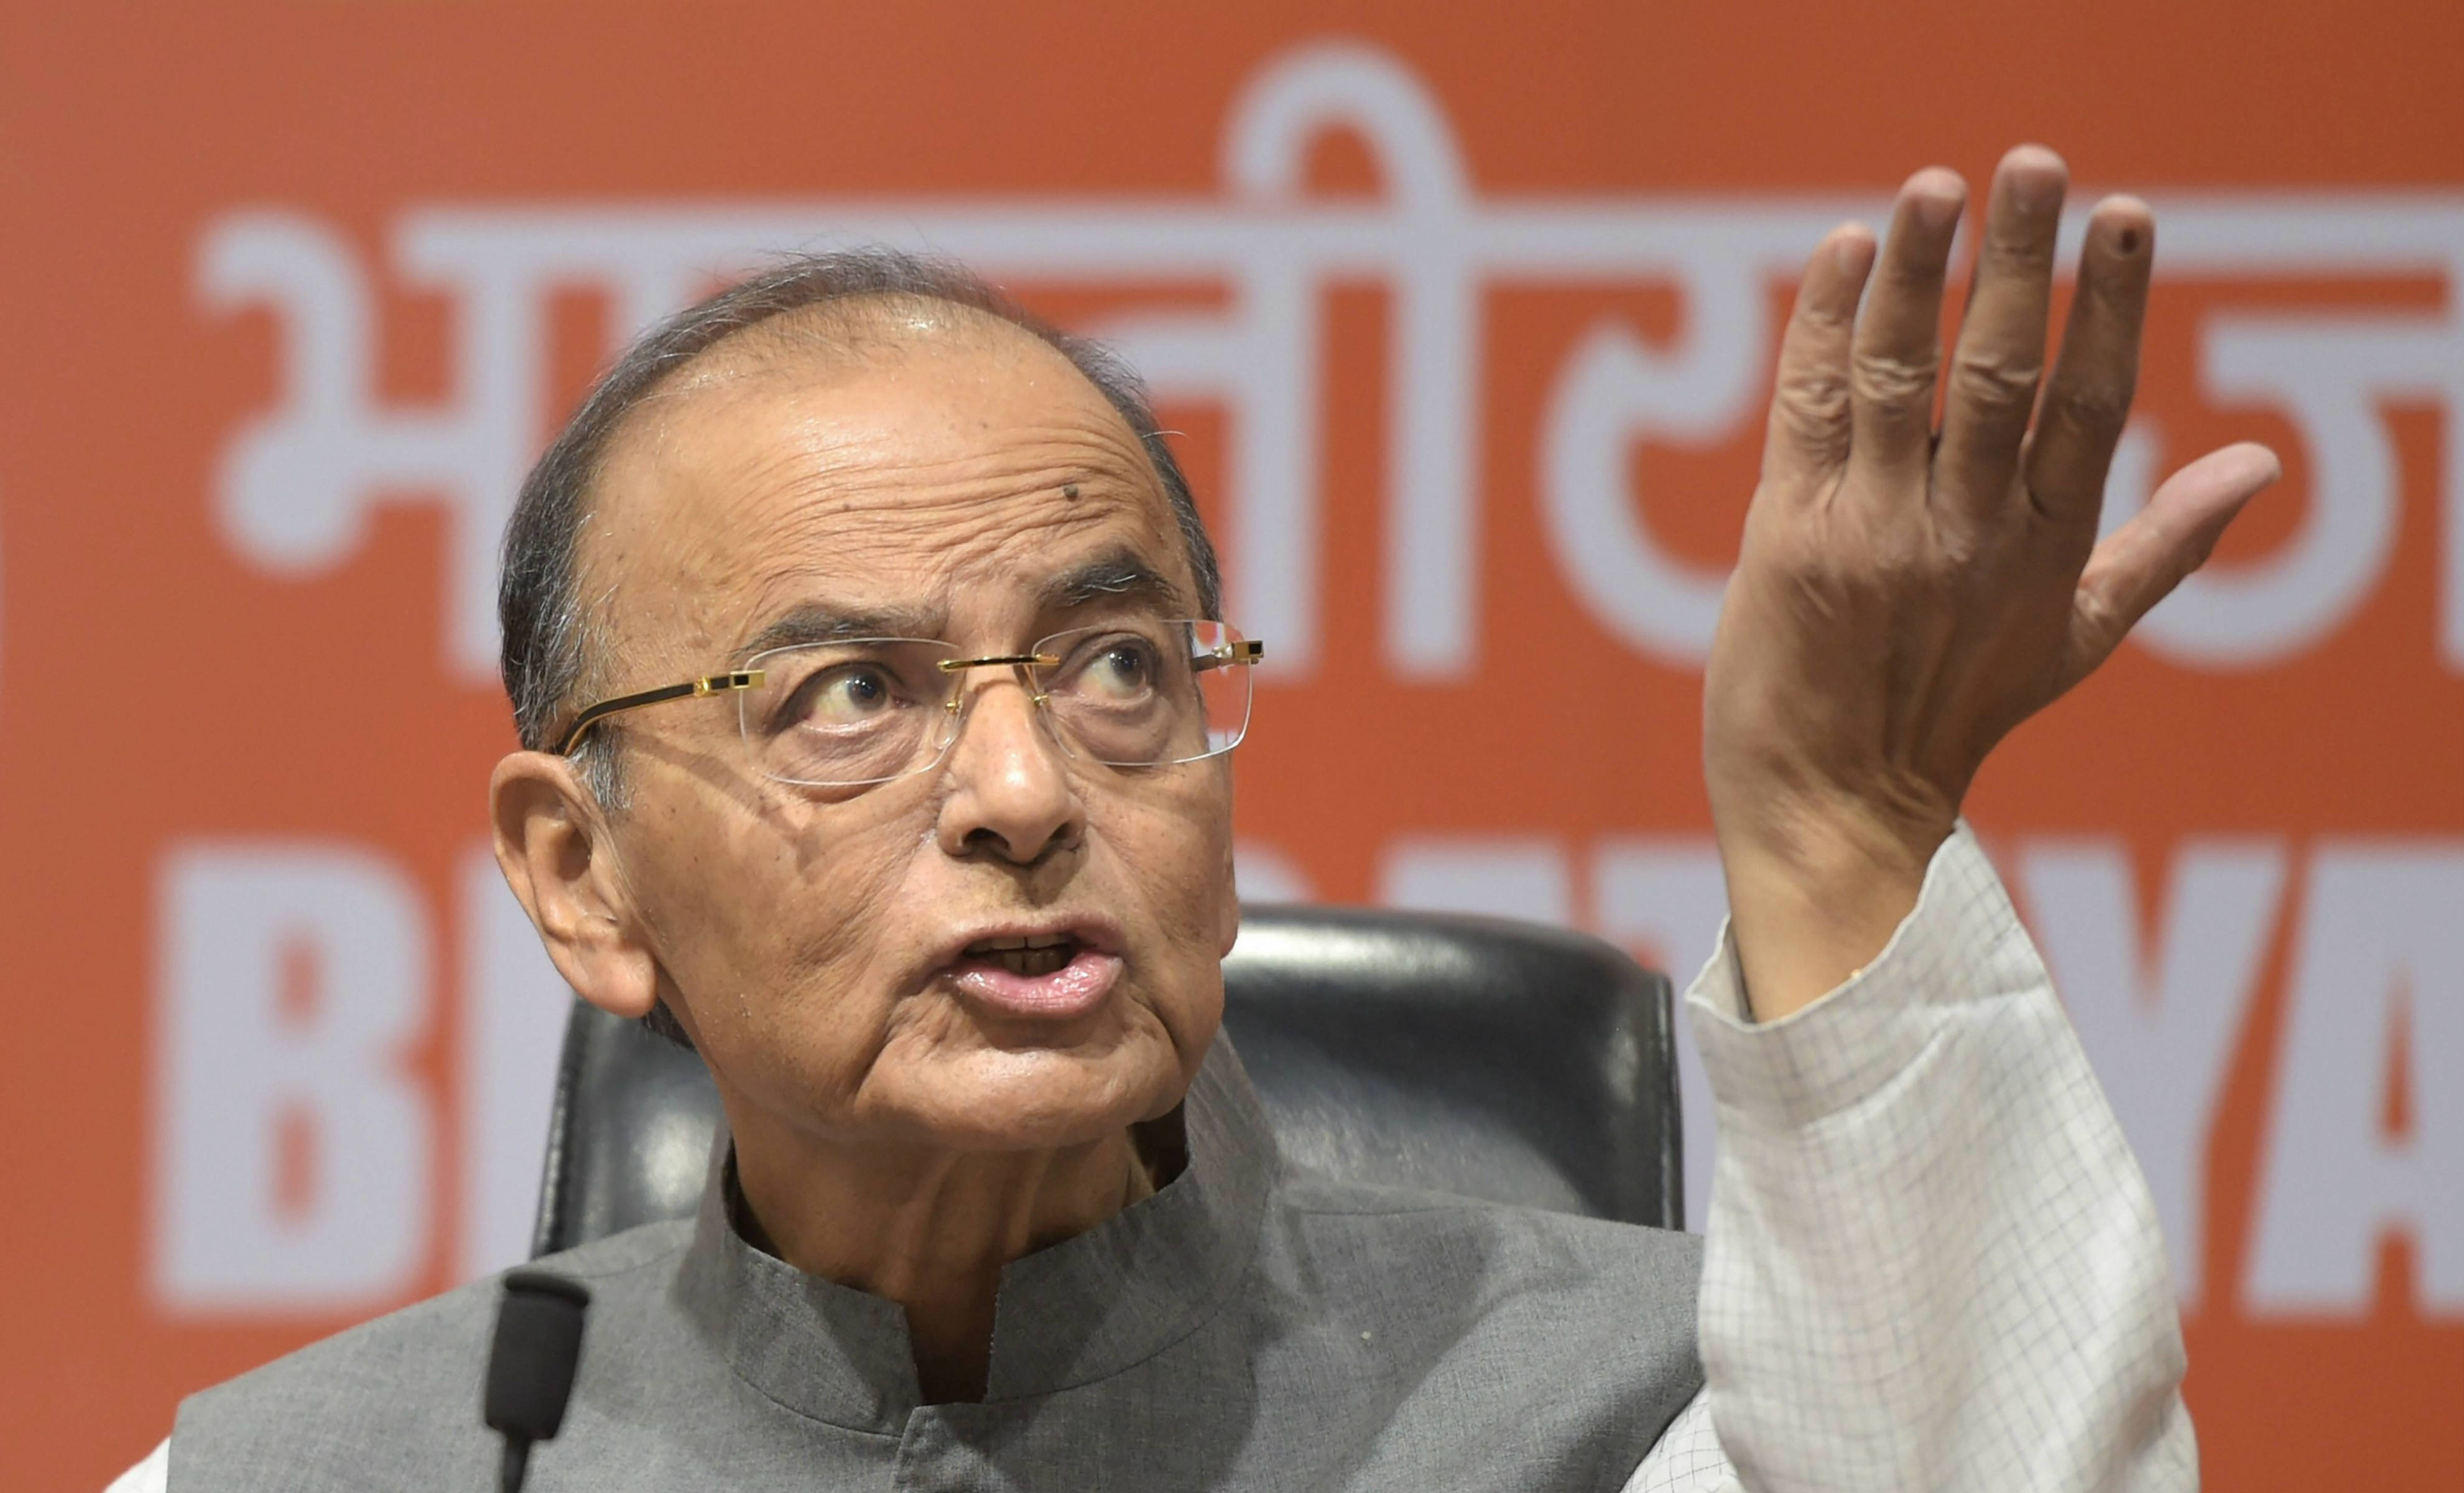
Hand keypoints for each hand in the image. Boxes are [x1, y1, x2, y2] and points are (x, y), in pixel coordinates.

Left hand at [1704, 146, 2280, 1018]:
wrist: (1832, 805)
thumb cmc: (1955, 714)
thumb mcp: (2078, 636)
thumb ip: (2167, 544)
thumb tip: (2261, 464)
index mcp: (2045, 550)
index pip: (2090, 405)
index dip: (2110, 308)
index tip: (2126, 219)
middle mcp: (1963, 536)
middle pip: (1997, 374)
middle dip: (2016, 262)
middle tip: (2033, 165)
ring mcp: (1871, 534)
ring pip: (1896, 381)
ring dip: (1915, 275)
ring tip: (1935, 189)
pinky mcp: (1785, 539)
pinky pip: (1807, 413)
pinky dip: (1822, 329)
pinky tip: (1844, 253)